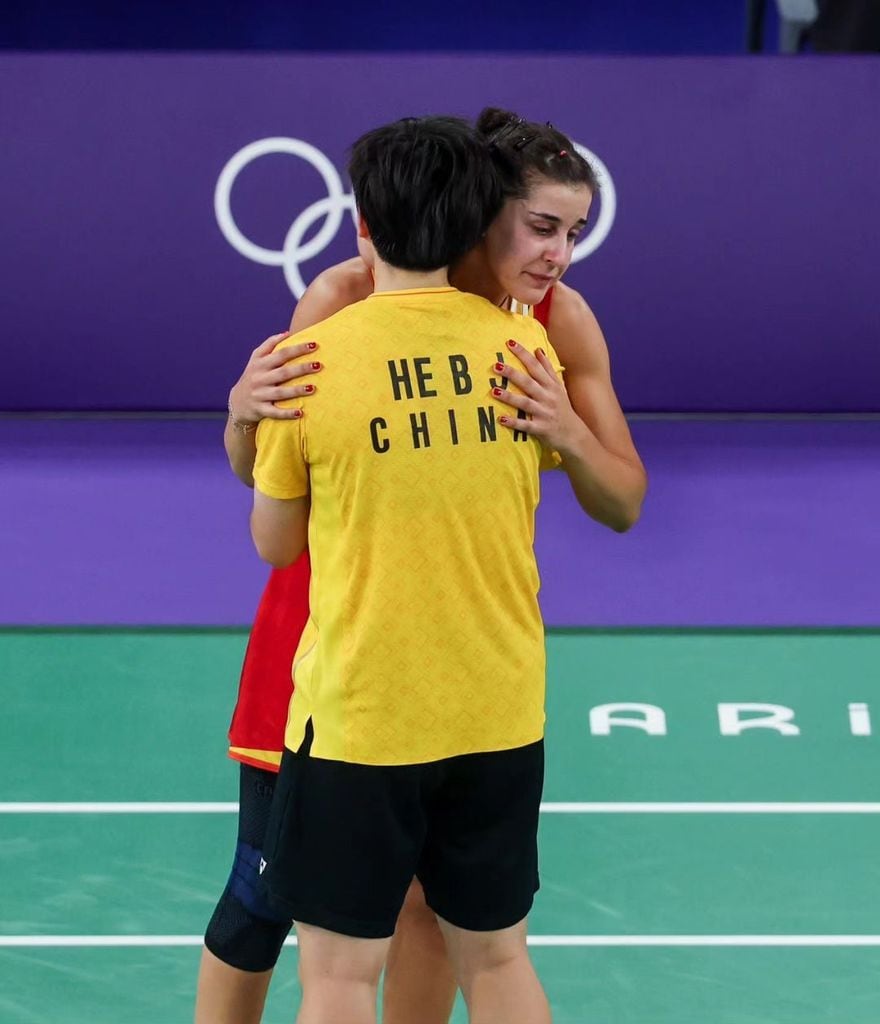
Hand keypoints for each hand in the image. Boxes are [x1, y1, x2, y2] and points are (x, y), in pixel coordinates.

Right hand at [228, 332, 321, 423]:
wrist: (236, 402)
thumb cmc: (253, 377)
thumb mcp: (255, 359)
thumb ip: (269, 345)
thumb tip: (287, 333)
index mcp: (260, 364)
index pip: (281, 354)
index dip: (297, 349)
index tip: (314, 345)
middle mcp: (259, 378)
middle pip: (283, 372)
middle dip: (301, 368)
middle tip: (319, 365)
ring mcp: (259, 395)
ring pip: (279, 392)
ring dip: (296, 390)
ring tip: (313, 388)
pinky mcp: (260, 410)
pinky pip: (275, 412)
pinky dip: (287, 413)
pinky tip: (300, 413)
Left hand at [490, 339, 583, 454]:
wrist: (574, 434)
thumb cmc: (563, 408)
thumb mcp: (558, 387)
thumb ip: (548, 369)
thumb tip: (538, 350)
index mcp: (551, 385)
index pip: (535, 366)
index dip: (523, 354)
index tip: (510, 343)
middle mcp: (548, 397)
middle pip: (528, 382)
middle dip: (512, 373)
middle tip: (496, 365)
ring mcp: (544, 413)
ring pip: (525, 403)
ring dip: (510, 397)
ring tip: (494, 391)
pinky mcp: (541, 428)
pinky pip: (526, 425)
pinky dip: (514, 422)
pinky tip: (501, 419)